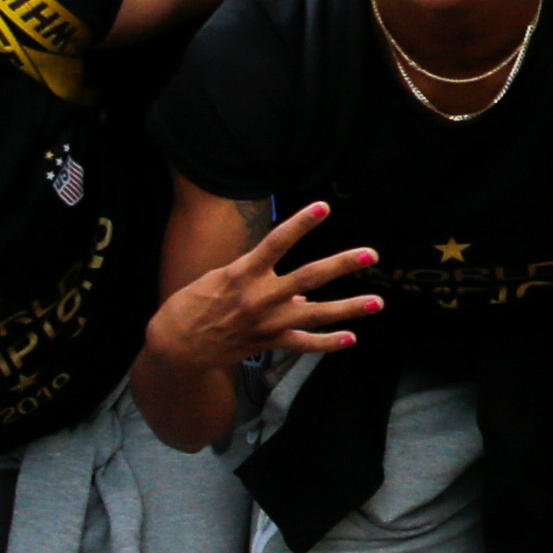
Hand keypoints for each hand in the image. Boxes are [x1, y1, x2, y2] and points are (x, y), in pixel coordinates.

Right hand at [146, 202, 377, 377]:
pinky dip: (327, 343)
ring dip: (348, 308)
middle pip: (308, 278)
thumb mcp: (220, 280)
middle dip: (341, 265)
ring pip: (315, 315)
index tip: (324, 207)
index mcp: (242, 273)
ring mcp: (267, 323)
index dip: (301, 223)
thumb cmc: (194, 305)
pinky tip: (351, 338)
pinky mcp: (268, 344)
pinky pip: (304, 345)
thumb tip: (298, 293)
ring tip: (377, 302)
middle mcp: (259, 297)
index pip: (276, 242)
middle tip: (371, 254)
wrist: (175, 345)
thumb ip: (258, 279)